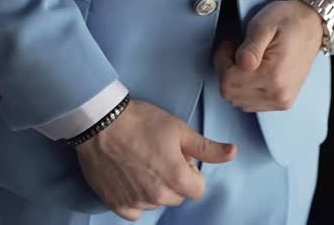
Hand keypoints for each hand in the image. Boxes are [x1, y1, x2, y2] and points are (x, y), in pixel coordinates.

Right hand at [75, 99, 236, 220]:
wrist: (100, 122)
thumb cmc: (141, 121)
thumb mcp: (179, 129)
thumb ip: (207, 148)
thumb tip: (233, 153)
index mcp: (177, 179)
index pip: (197, 189)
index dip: (190, 171)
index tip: (177, 156)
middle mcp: (157, 196)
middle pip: (177, 197)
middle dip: (173, 180)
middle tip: (158, 156)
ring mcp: (136, 202)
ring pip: (156, 203)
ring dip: (153, 188)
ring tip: (140, 162)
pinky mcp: (116, 204)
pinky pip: (135, 211)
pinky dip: (135, 198)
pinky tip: (129, 177)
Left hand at [214, 0, 323, 111]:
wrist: (313, 25)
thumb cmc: (289, 21)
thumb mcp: (265, 24)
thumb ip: (251, 45)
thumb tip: (241, 62)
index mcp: (273, 75)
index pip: (227, 81)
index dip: (222, 61)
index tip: (230, 44)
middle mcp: (278, 94)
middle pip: (231, 94)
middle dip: (226, 71)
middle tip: (236, 50)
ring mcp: (281, 100)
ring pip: (239, 101)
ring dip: (234, 82)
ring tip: (246, 60)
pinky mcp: (283, 102)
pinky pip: (251, 104)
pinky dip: (245, 90)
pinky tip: (252, 72)